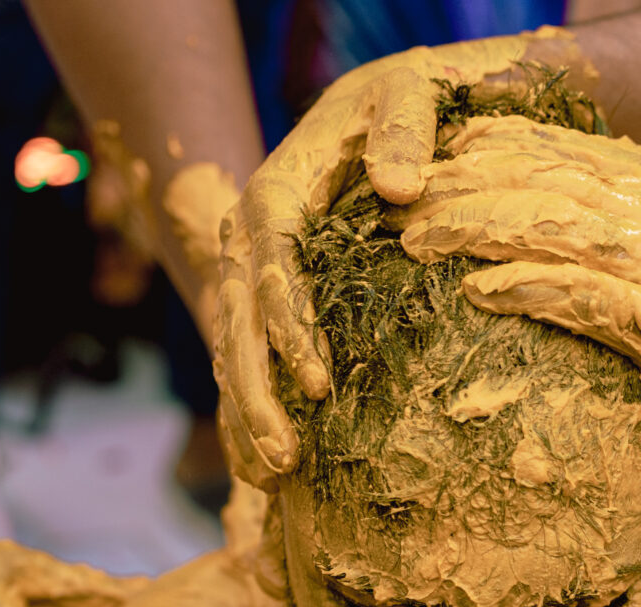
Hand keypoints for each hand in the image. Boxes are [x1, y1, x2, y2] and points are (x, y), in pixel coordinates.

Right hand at [215, 28, 592, 483]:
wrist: (367, 106)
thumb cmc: (394, 102)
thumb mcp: (406, 93)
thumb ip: (405, 129)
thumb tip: (399, 188)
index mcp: (275, 192)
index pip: (272, 266)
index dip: (290, 326)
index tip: (320, 382)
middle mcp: (249, 237)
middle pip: (239, 322)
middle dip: (257, 394)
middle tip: (286, 457)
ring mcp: (250, 272)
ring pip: (234, 350)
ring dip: (247, 416)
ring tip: (272, 478)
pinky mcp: (262, 298)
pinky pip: (245, 361)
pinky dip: (248, 414)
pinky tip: (263, 473)